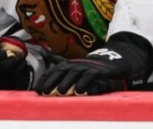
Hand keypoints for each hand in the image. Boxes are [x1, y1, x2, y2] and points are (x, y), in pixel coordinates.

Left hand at [35, 37, 152, 95]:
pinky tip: (79, 91)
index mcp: (71, 65)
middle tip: (44, 92)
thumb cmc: (94, 72)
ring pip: (75, 74)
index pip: (55, 70)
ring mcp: (89, 67)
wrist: (115, 61)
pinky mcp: (100, 71)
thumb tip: (49, 91)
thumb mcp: (79, 75)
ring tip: (59, 92)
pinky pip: (90, 76)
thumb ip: (67, 81)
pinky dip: (84, 83)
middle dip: (52, 81)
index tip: (37, 89)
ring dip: (66, 82)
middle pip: (62, 72)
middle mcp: (78, 65)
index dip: (46, 79)